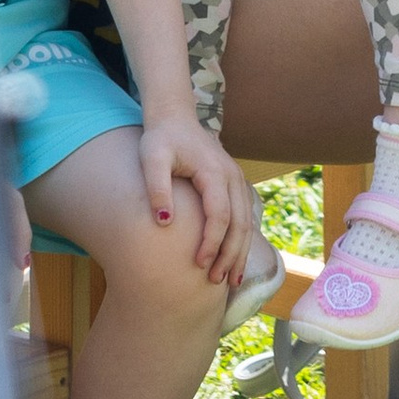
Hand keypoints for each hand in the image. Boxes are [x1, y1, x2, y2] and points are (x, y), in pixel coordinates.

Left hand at [136, 110, 254, 285]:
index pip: (219, 214)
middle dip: (230, 255)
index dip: (211, 242)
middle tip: (217, 281)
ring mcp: (236, 180)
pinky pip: (244, 216)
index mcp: (213, 171)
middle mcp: (231, 176)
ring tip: (230, 281)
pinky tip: (233, 260)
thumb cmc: (161, 139)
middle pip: (240, 222)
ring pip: (246, 222)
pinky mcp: (234, 185)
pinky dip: (241, 241)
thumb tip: (164, 221)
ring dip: (240, 252)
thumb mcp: (152, 157)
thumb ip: (156, 186)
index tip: (199, 264)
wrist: (175, 118)